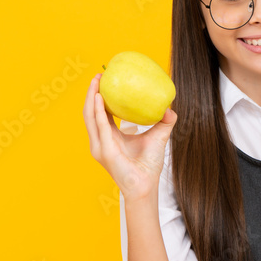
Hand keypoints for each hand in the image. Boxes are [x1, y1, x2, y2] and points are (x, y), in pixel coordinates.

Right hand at [83, 73, 176, 200]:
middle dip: (92, 92)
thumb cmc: (149, 165)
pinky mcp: (104, 150)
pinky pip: (100, 126)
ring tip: (97, 81)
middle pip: (90, 112)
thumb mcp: (158, 136)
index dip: (100, 96)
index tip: (105, 79)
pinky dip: (99, 111)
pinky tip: (100, 97)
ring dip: (91, 97)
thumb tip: (170, 107)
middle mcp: (100, 141)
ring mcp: (99, 146)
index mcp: (108, 137)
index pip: (100, 113)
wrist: (146, 186)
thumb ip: (164, 121)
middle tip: (99, 75)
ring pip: (90, 117)